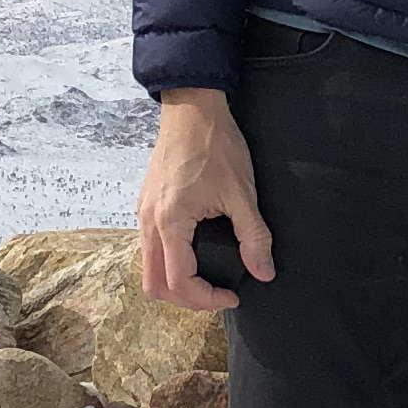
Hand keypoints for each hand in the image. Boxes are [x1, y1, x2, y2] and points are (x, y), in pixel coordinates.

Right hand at [137, 88, 274, 310]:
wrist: (192, 108)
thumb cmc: (216, 145)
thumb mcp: (242, 193)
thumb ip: (253, 237)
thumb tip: (264, 273)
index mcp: (170, 222)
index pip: (179, 282)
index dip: (206, 299)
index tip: (232, 295)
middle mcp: (148, 221)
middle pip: (154, 285)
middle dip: (186, 299)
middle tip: (217, 294)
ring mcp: (143, 212)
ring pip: (148, 267)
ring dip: (175, 282)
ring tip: (207, 278)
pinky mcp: (146, 204)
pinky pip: (149, 247)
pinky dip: (169, 262)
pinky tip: (195, 253)